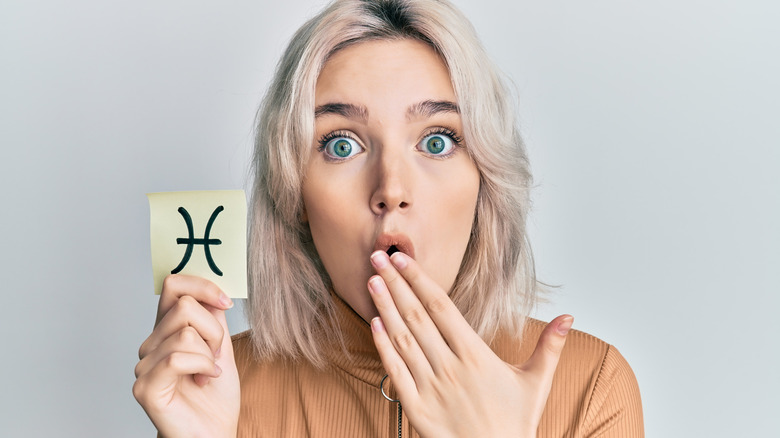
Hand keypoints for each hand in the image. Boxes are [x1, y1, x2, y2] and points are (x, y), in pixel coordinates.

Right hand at [133, 275, 240, 437]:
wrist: (213, 432)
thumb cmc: (216, 395)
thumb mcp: (221, 346)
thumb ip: (212, 317)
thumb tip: (210, 289)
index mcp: (166, 329)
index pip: (173, 285)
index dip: (202, 286)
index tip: (226, 303)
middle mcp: (151, 344)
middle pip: (185, 306)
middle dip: (214, 330)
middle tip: (217, 355)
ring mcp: (145, 366)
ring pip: (185, 333)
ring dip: (210, 354)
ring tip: (210, 372)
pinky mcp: (145, 387)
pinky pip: (178, 358)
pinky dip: (203, 367)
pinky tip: (207, 379)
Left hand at [368, 251, 571, 437]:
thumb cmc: (515, 422)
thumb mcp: (537, 382)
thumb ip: (549, 346)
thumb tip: (569, 317)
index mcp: (476, 355)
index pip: (442, 307)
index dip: (420, 280)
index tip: (403, 259)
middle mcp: (450, 367)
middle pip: (417, 316)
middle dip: (395, 284)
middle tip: (377, 257)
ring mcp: (431, 387)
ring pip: (403, 340)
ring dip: (385, 308)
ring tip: (372, 282)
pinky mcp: (416, 408)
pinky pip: (395, 372)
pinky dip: (384, 347)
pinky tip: (375, 324)